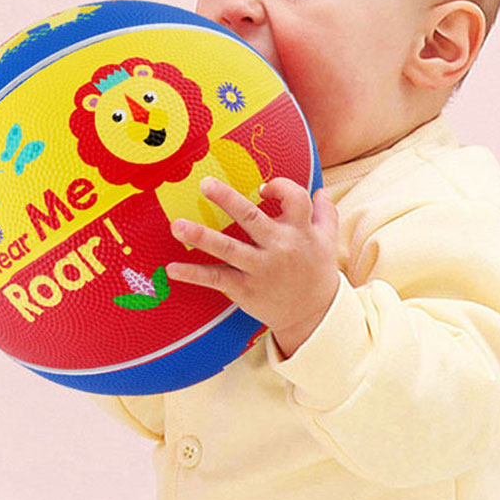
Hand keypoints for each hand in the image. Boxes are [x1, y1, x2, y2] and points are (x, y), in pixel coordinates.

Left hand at [165, 176, 339, 358]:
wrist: (315, 316)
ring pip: (228, 248)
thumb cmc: (317, 271)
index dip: (280, 187)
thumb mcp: (327, 240)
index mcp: (300, 231)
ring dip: (201, 236)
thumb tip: (320, 191)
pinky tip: (171, 269)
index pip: (294, 198)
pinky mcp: (245, 289)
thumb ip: (326, 213)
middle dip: (227, 199)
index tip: (264, 188)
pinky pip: (216, 279)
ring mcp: (260, 269)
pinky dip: (193, 274)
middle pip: (251, 217)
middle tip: (204, 183)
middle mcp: (279, 247)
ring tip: (176, 225)